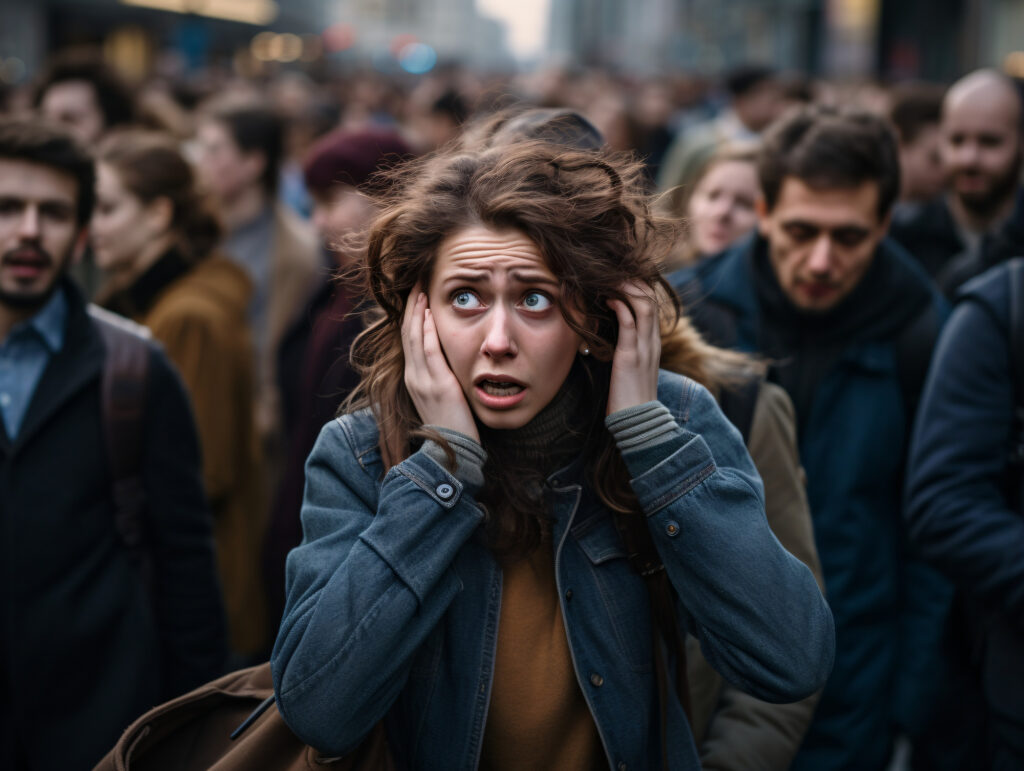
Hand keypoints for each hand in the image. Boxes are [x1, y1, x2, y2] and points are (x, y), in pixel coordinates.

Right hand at [401, 287, 479, 441]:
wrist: (452, 451)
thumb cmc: (452, 425)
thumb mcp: (442, 396)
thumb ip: (442, 377)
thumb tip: (451, 360)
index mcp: (414, 379)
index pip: (409, 340)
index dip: (411, 316)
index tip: (417, 295)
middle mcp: (413, 376)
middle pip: (407, 333)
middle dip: (411, 306)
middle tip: (416, 283)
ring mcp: (422, 380)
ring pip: (414, 337)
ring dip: (417, 311)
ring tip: (421, 289)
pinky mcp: (437, 384)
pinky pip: (428, 351)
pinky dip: (426, 330)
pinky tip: (428, 313)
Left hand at [606, 281, 661, 415]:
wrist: (638, 423)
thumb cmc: (629, 398)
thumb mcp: (630, 368)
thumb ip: (626, 350)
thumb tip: (610, 337)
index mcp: (653, 344)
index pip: (652, 305)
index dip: (638, 288)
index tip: (619, 279)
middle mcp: (653, 342)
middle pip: (651, 299)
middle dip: (633, 281)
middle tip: (613, 273)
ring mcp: (644, 348)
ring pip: (644, 306)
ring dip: (627, 288)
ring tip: (610, 279)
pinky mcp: (631, 356)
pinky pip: (630, 323)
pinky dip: (620, 306)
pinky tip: (608, 299)